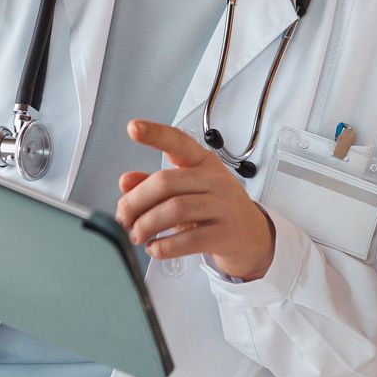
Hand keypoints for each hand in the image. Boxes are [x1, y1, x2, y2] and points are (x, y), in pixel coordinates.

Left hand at [114, 120, 275, 281]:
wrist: (253, 236)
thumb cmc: (215, 208)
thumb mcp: (187, 191)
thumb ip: (154, 185)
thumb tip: (125, 181)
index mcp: (203, 162)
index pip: (178, 142)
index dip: (155, 134)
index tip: (133, 127)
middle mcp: (214, 180)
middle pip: (166, 182)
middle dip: (135, 202)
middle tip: (123, 218)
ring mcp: (223, 206)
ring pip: (174, 210)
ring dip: (146, 225)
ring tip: (137, 235)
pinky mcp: (226, 234)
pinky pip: (188, 240)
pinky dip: (164, 247)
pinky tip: (154, 248)